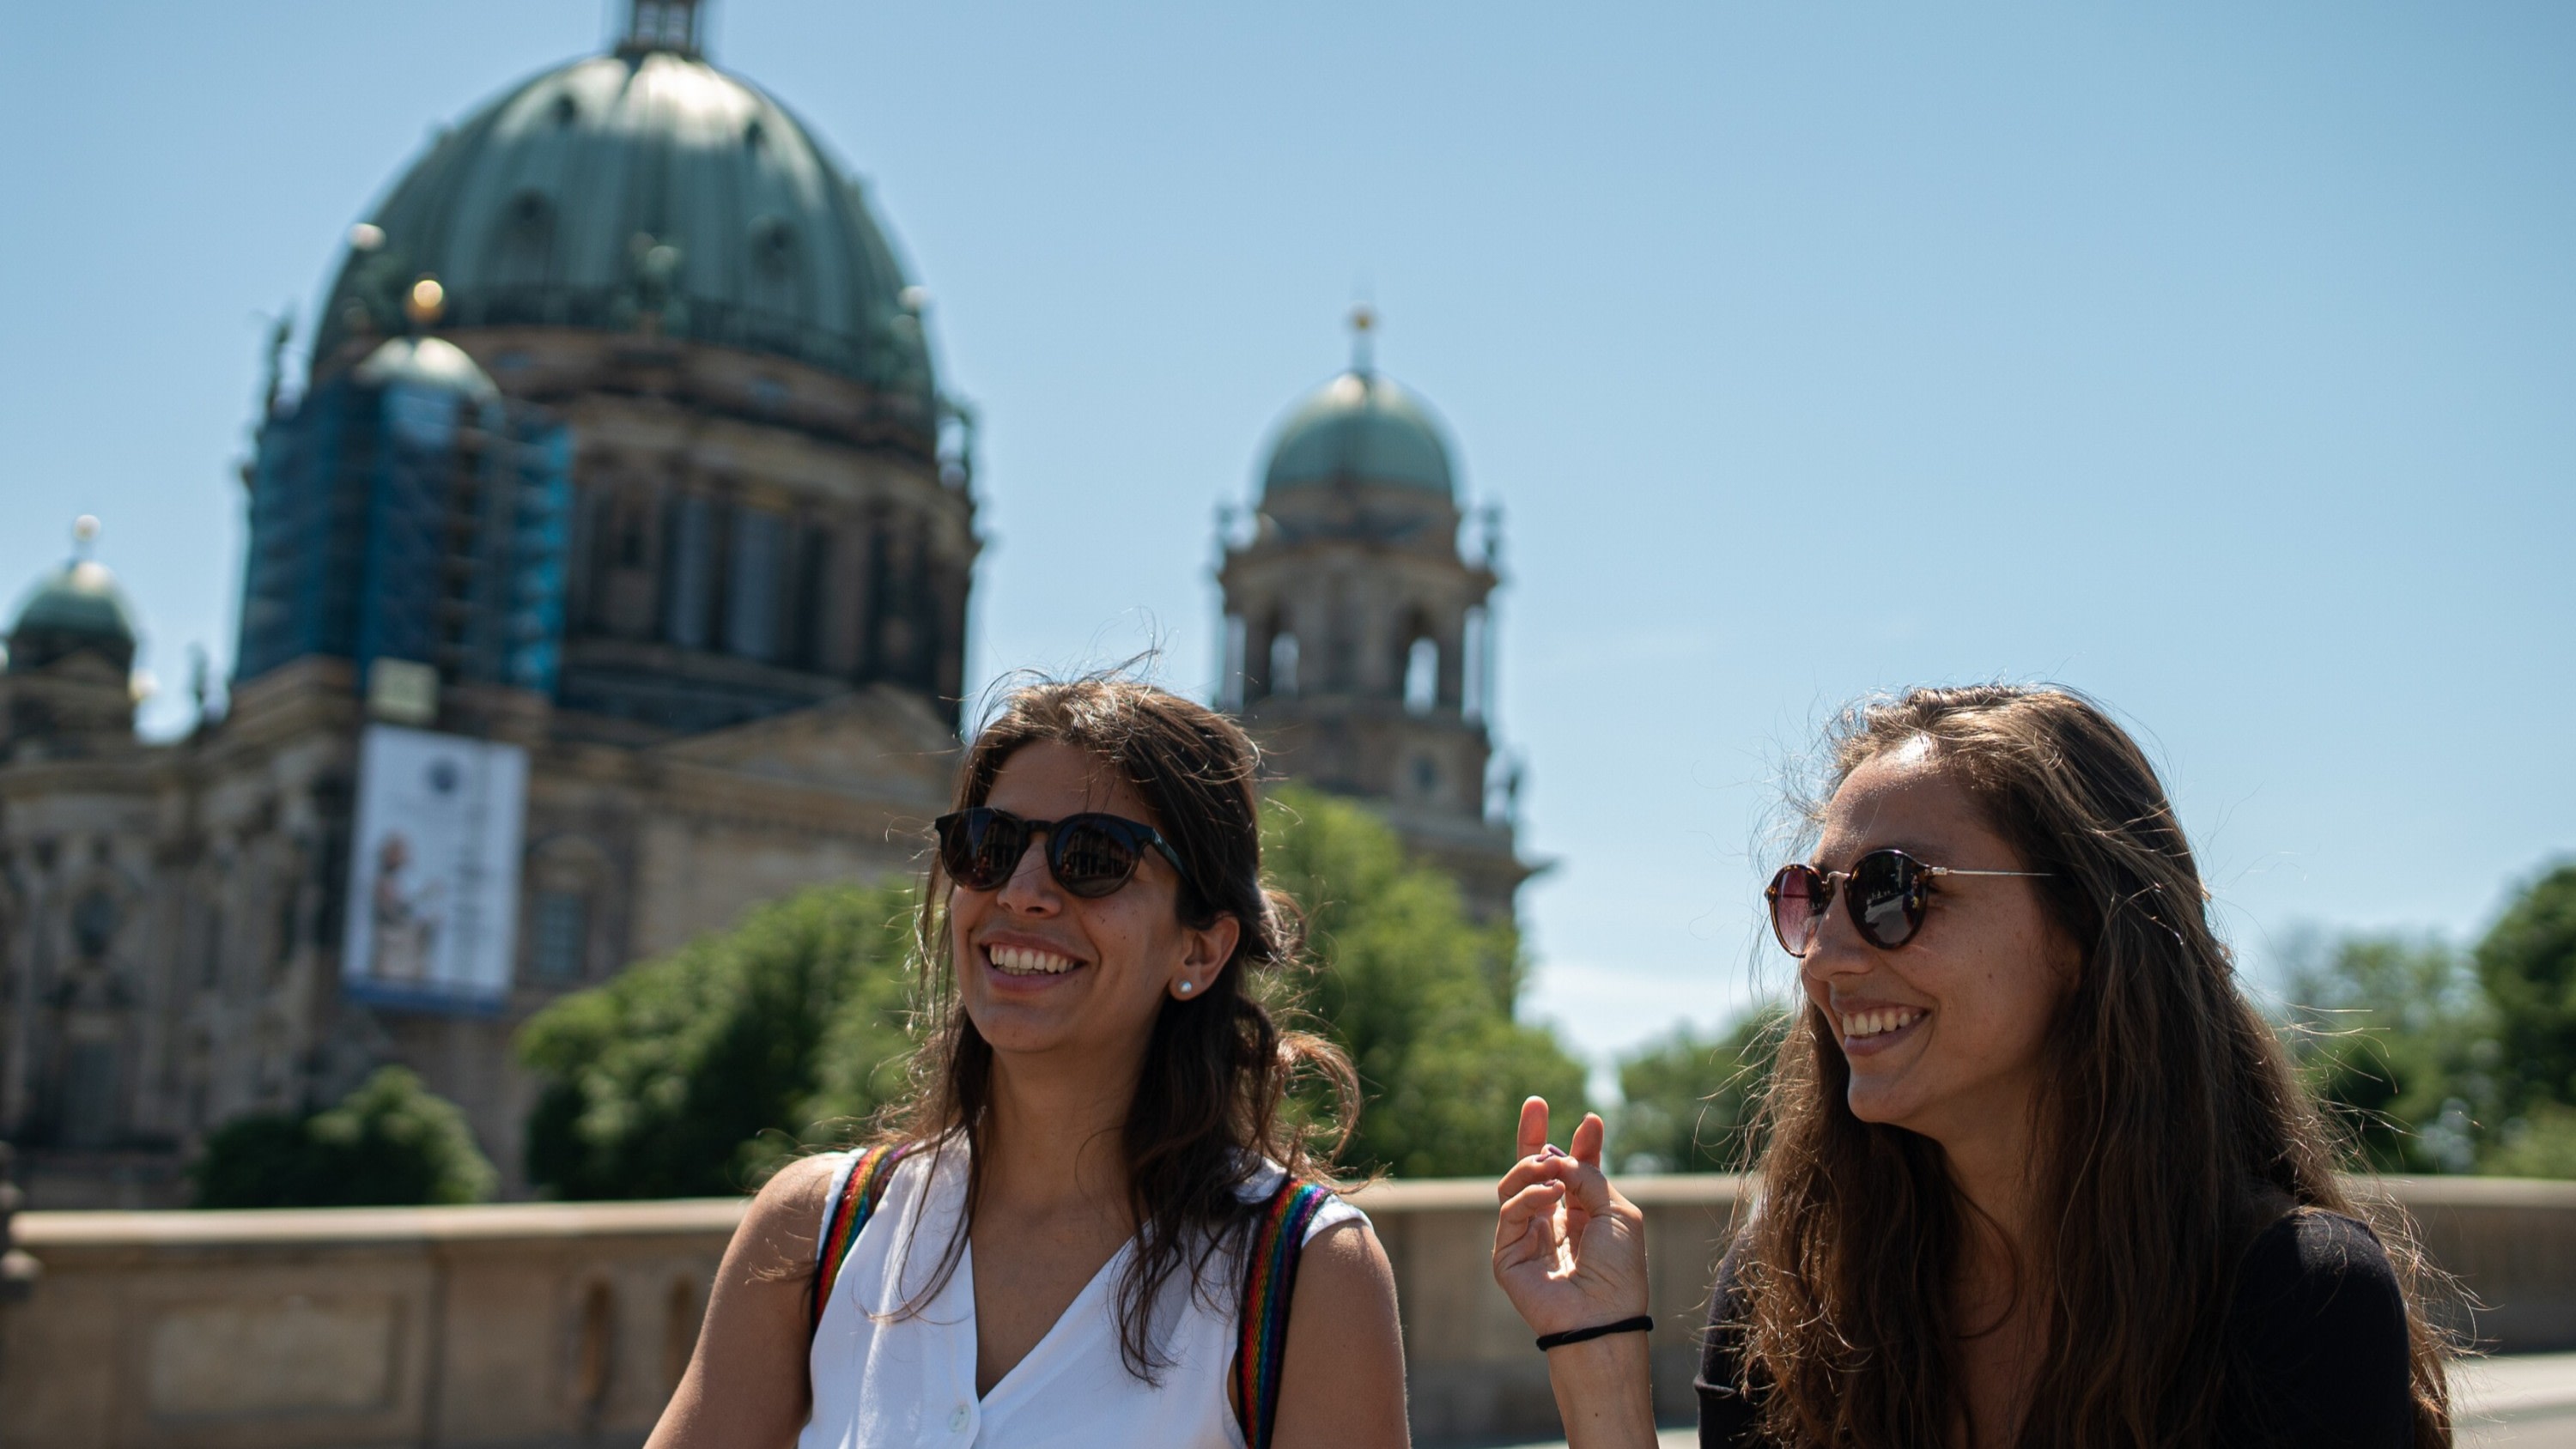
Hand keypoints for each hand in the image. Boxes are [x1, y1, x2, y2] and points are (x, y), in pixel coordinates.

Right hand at [1491, 1097, 1648, 1337]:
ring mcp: (1528, 1238)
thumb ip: (1587, 1176)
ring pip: (1515, 1185)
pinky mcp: (1507, 1254)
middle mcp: (1554, 1223)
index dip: (1581, 1146)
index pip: (1575, 1173)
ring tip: (1550, 1165)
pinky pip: (1509, 1212)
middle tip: (1535, 1103)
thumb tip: (1557, 1156)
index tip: (1592, 1120)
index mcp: (1585, 1216)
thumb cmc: (1619, 1269)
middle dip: (1535, 1136)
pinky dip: (1528, 1196)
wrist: (1602, 1316)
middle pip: (1535, 1171)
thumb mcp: (1617, 1210)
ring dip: (1532, 1166)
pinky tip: (1550, 1192)